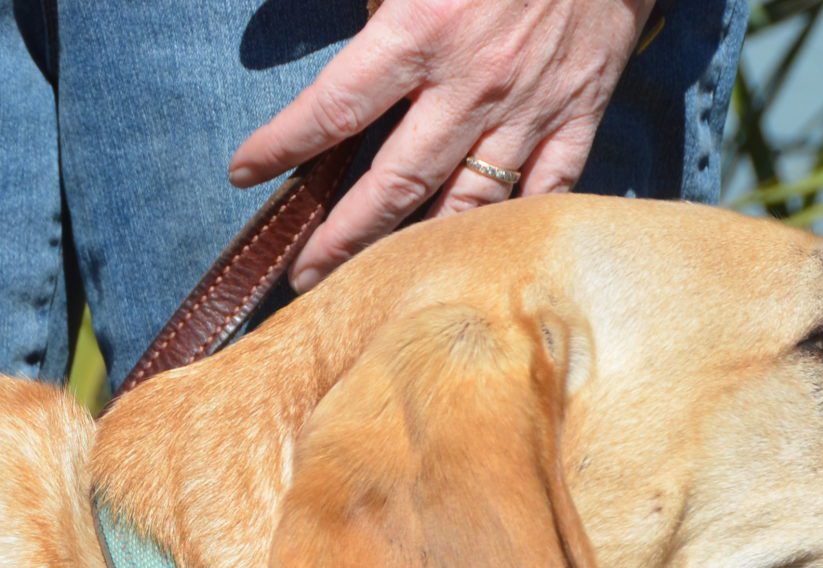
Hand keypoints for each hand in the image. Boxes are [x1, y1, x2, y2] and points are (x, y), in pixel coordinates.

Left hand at [229, 0, 657, 289]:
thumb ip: (371, 0)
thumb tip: (300, 37)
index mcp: (423, 30)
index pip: (335, 107)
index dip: (283, 144)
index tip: (245, 170)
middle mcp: (472, 83)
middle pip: (394, 185)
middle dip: (341, 238)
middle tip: (303, 275)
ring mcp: (529, 107)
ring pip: (465, 203)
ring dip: (416, 251)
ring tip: (378, 284)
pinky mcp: (578, 114)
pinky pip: (543, 192)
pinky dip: (508, 229)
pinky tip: (472, 258)